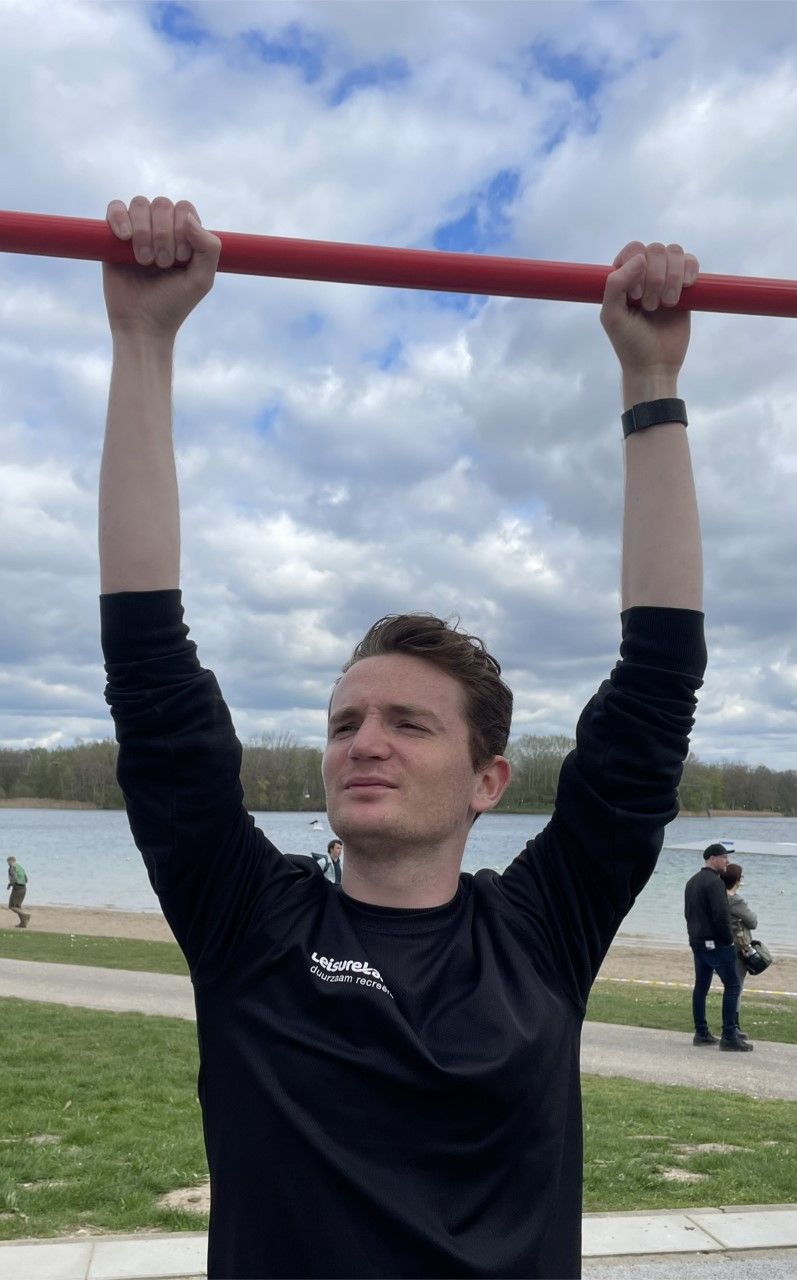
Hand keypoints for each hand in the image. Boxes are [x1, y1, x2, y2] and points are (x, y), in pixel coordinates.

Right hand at [102, 196, 220, 338]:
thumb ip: (209, 248)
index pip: (184, 209)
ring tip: (144, 261)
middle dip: (163, 234)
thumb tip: (188, 217)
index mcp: (184, 235)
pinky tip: (124, 237)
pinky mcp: (112, 237)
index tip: (180, 258)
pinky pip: (115, 208)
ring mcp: (136, 231)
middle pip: (162, 204)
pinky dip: (120, 218)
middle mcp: (160, 229)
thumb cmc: (174, 303)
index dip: (182, 228)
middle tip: (162, 264)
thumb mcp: (202, 280)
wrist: (142, 324)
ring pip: (140, 204)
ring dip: (144, 232)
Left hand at [600, 242, 698, 395]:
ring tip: (667, 304)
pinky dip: (689, 271)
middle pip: (656, 249)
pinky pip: (691, 262)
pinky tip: (685, 289)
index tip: (635, 296)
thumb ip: (616, 284)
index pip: (633, 250)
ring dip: (672, 277)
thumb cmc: (629, 343)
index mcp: (623, 278)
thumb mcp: (612, 316)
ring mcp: (666, 279)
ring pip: (675, 252)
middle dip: (655, 277)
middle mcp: (644, 274)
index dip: (637, 267)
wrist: (655, 365)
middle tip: (650, 306)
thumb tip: (640, 258)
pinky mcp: (686, 288)